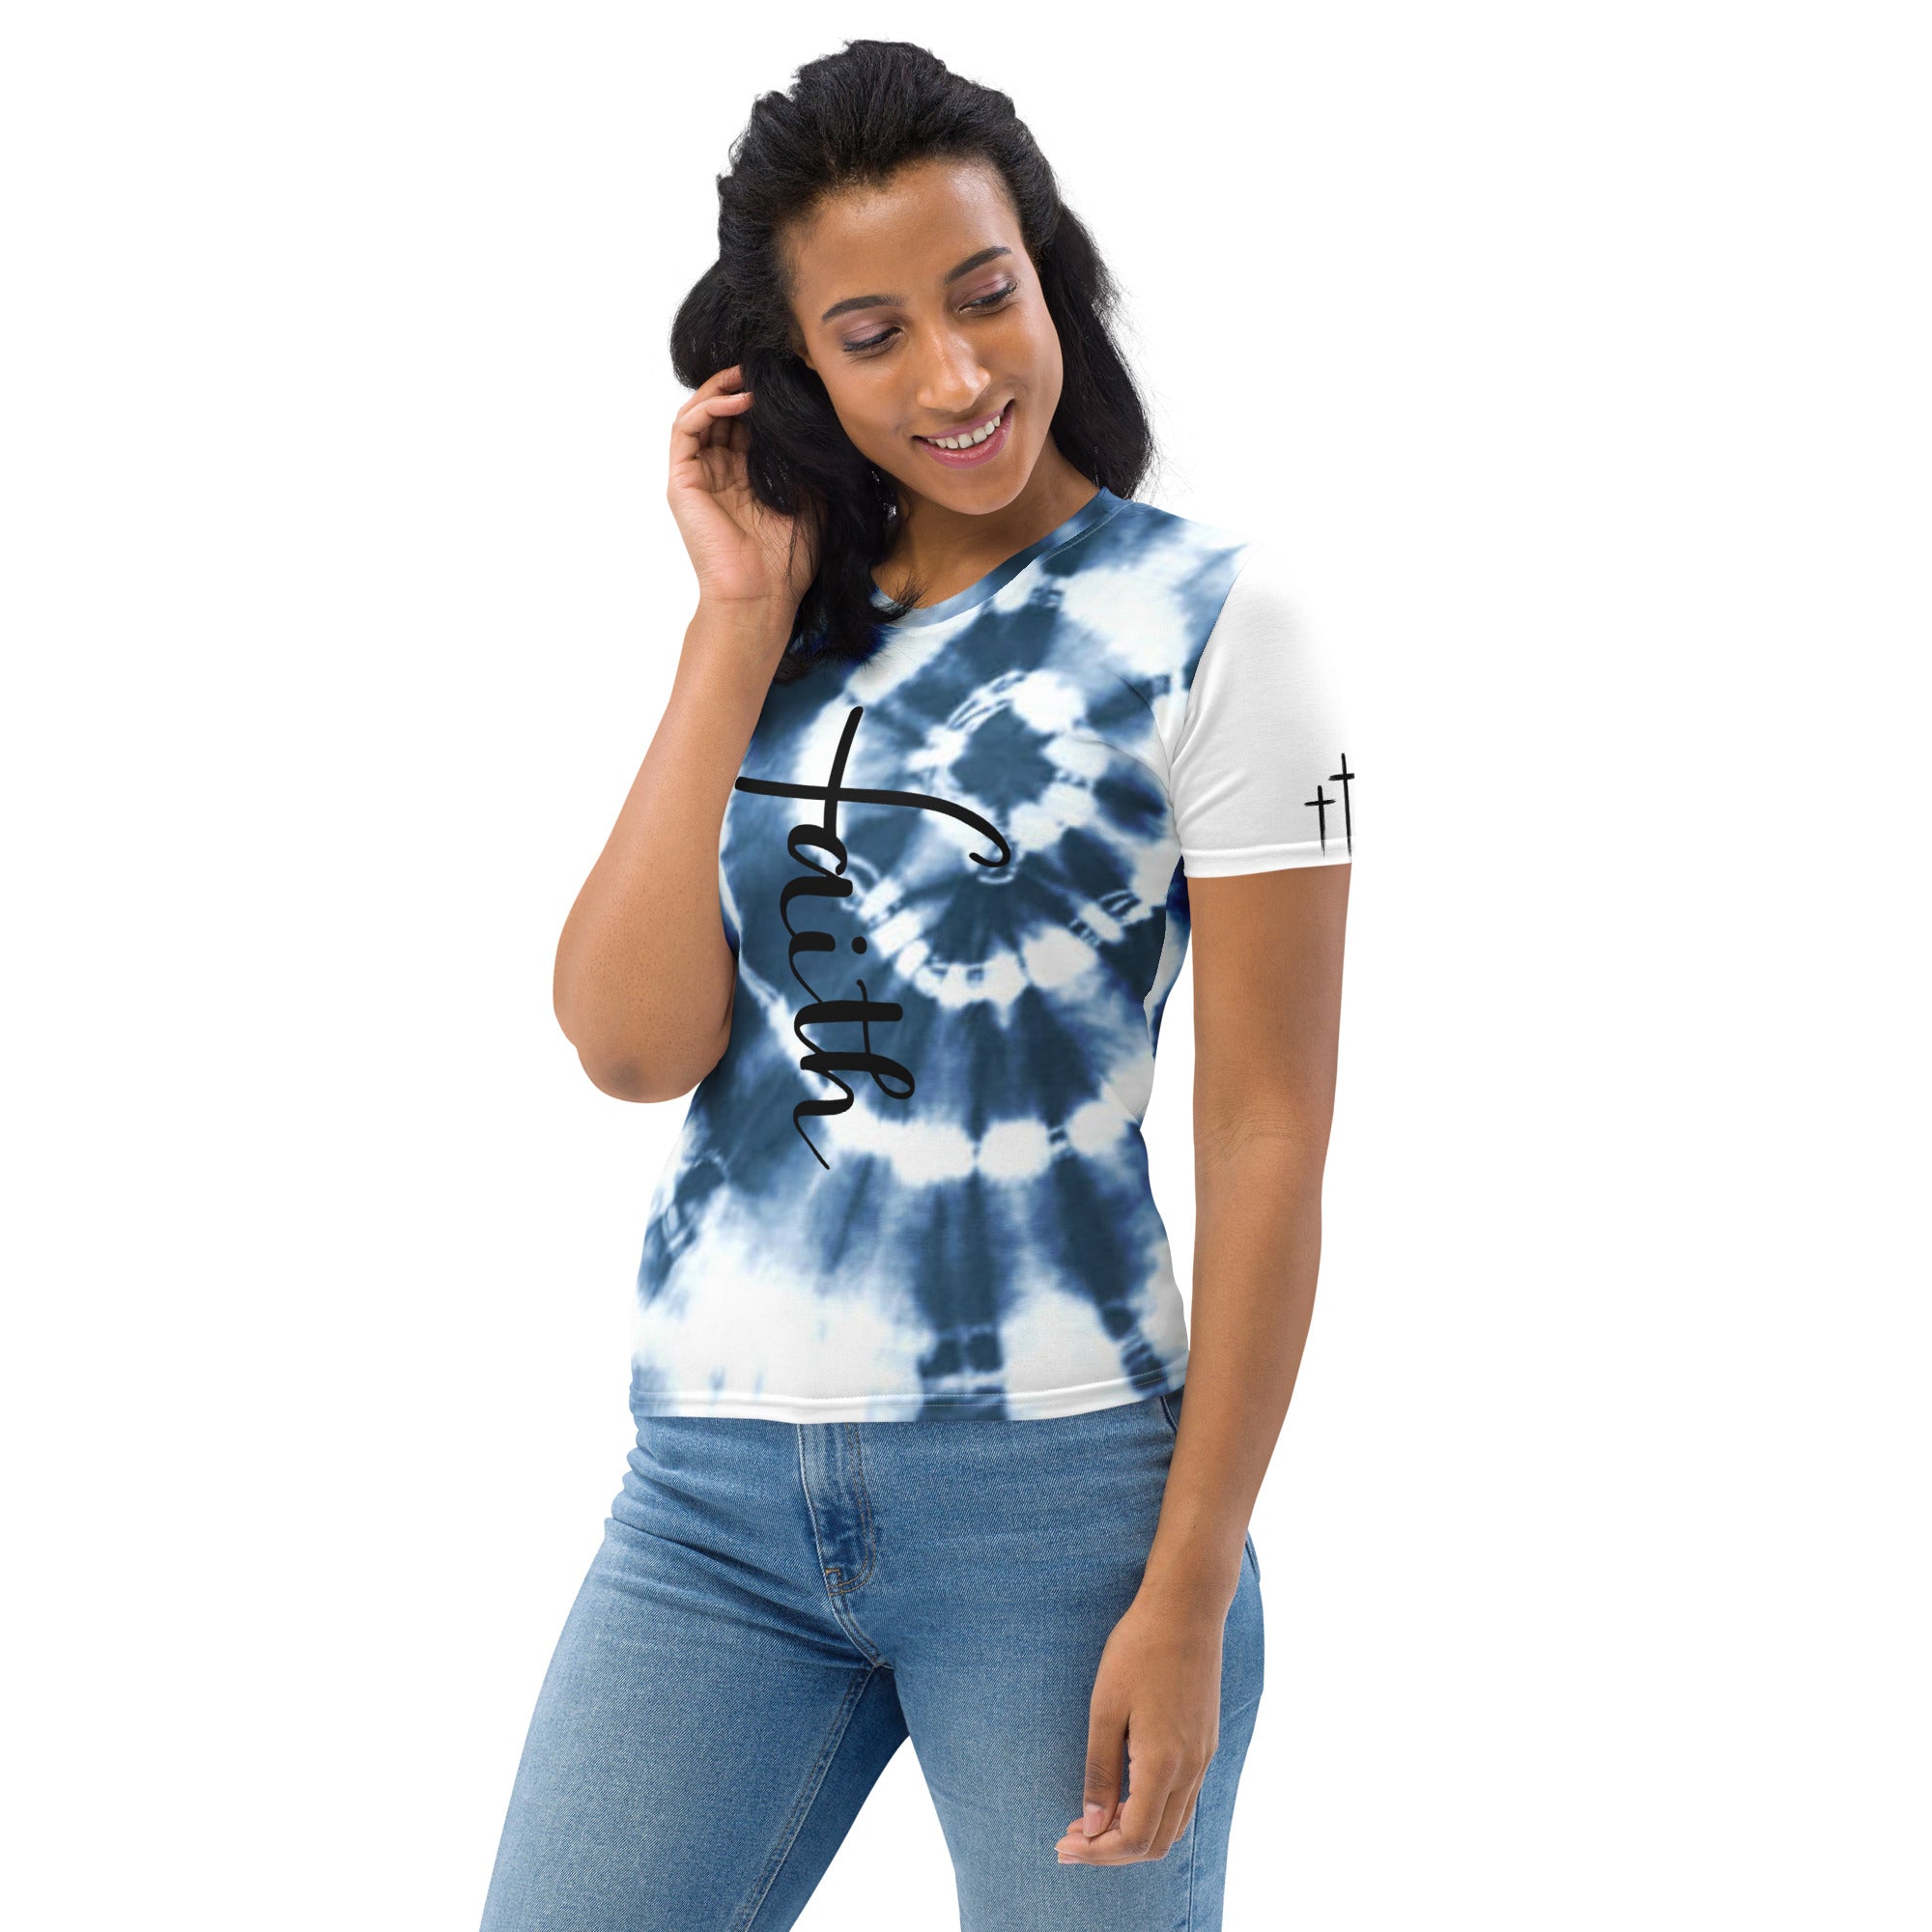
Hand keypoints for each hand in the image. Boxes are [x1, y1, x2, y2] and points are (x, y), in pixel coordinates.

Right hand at [666, 365, 818, 618]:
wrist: (762, 595)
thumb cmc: (789, 558)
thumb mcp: (812, 497)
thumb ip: (806, 458)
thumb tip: (818, 414)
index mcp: (746, 476)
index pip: (747, 422)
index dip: (762, 397)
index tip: (787, 378)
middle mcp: (718, 472)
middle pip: (720, 411)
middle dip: (741, 383)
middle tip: (766, 365)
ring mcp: (697, 475)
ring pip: (699, 412)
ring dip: (722, 387)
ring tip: (750, 375)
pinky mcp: (682, 481)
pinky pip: (686, 429)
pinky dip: (708, 406)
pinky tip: (739, 400)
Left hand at [1055, 1587, 1226, 1864]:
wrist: (1187, 1609)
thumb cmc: (1138, 1650)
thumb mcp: (1105, 1709)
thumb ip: (1100, 1772)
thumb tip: (1091, 1826)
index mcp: (1163, 1763)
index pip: (1133, 1838)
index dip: (1096, 1852)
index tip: (1062, 1844)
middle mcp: (1191, 1769)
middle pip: (1156, 1843)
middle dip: (1111, 1851)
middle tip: (1071, 1838)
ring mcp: (1204, 1758)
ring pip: (1173, 1826)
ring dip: (1133, 1835)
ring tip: (1092, 1821)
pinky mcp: (1206, 1744)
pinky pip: (1183, 1801)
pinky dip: (1152, 1813)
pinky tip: (1124, 1795)